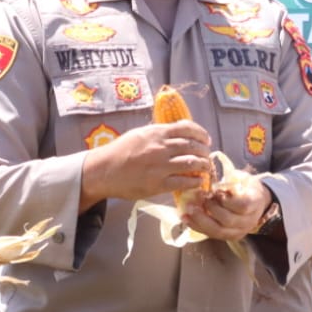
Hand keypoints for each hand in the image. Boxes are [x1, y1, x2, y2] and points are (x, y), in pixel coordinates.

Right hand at [79, 121, 213, 209]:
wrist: (104, 170)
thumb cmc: (119, 152)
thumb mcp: (139, 134)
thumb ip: (158, 133)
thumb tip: (176, 133)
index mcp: (156, 133)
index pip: (187, 128)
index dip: (201, 133)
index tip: (206, 139)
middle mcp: (161, 147)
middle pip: (193, 146)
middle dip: (204, 151)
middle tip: (207, 156)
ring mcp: (160, 166)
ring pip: (192, 163)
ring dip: (203, 166)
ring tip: (206, 169)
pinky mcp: (158, 183)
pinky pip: (184, 181)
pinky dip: (196, 181)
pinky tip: (199, 182)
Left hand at [183, 178, 270, 241]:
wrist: (257, 203)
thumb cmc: (247, 187)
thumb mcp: (243, 178)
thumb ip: (230, 181)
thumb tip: (212, 181)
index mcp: (255, 203)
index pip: (242, 206)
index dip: (227, 201)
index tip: (215, 191)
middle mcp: (248, 221)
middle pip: (228, 220)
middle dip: (210, 209)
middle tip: (199, 198)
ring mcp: (239, 231)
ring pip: (218, 231)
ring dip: (201, 220)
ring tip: (188, 210)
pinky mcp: (229, 237)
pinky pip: (212, 234)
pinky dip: (197, 226)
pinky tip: (187, 218)